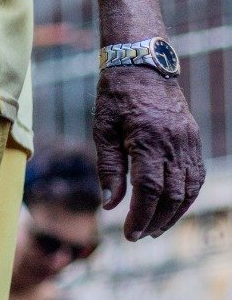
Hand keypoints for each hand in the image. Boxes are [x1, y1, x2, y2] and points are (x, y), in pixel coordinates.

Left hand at [94, 67, 204, 239]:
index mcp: (148, 140)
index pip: (148, 189)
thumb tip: (110, 205)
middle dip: (155, 220)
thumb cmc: (116, 97)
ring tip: (155, 228)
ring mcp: (188, 142)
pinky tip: (172, 207)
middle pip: (171, 194)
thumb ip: (109, 168)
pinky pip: (196, 175)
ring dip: (173, 213)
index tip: (129, 234)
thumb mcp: (103, 130)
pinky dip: (186, 196)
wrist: (142, 64)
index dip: (140, 216)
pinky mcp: (193, 139)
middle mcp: (173, 143)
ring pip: (189, 189)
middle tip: (139, 235)